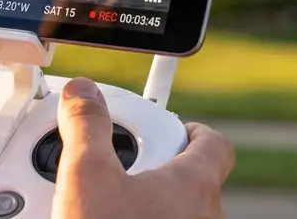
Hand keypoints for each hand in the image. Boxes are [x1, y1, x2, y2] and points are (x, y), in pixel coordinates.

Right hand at [54, 77, 234, 218]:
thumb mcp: (87, 177)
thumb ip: (86, 126)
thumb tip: (83, 91)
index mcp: (194, 185)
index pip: (213, 144)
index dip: (191, 129)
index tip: (166, 125)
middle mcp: (203, 215)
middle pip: (187, 175)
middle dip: (152, 163)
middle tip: (117, 165)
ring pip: (174, 206)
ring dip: (142, 195)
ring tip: (103, 199)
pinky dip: (138, 215)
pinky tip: (105, 218)